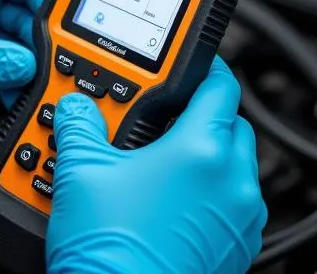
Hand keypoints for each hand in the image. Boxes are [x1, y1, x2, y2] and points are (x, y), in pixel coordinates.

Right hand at [48, 57, 266, 273]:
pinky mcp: (236, 253)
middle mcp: (234, 184)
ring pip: (237, 167)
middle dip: (200, 112)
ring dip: (207, 155)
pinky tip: (168, 199)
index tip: (187, 63)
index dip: (203, 67)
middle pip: (232, 123)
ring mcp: (241, 223)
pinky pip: (233, 206)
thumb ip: (79, 122)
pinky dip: (210, 194)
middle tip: (160, 114)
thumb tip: (75, 106)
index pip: (222, 85)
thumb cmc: (110, 253)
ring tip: (160, 159)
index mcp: (203, 151)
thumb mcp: (80, 170)